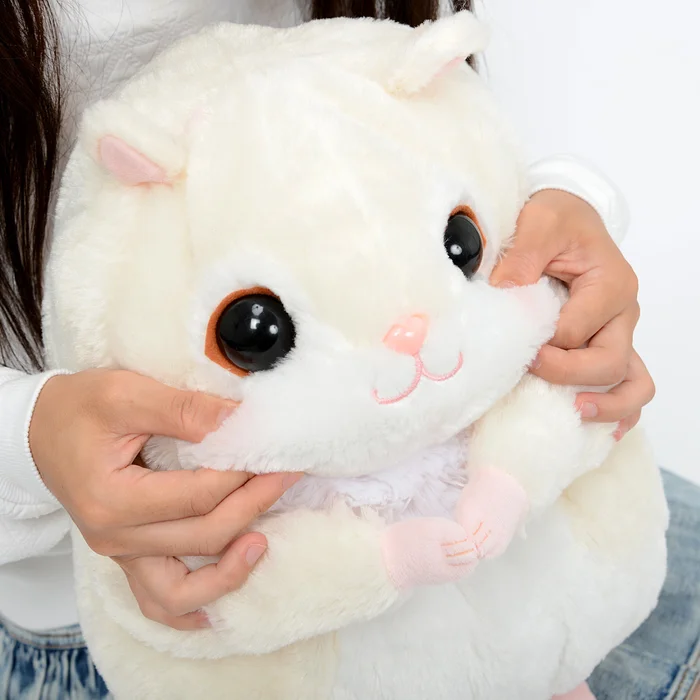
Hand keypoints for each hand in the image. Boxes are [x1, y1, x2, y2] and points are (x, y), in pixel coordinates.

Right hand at [30, 369, 298, 629]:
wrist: (40, 430)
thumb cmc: (79, 408)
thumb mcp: (127, 393)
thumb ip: (185, 410)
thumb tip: (241, 420)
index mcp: (112, 499)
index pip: (198, 496)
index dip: (244, 475)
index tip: (279, 453)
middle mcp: (115, 537)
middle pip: (202, 536)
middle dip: (254, 505)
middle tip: (289, 475)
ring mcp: (120, 553)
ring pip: (183, 586)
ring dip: (230, 570)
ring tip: (264, 542)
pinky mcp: (128, 555)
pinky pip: (159, 600)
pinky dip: (191, 608)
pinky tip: (220, 605)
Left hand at [490, 189, 654, 432]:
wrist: (561, 221)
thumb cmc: (554, 219)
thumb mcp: (539, 219)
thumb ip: (525, 251)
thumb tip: (506, 290)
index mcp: (610, 283)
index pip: (577, 331)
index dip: (545, 346)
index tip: (515, 346)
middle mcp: (622, 313)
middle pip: (608, 362)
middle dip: (568, 374)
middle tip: (530, 369)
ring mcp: (618, 333)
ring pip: (632, 382)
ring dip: (608, 404)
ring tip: (576, 413)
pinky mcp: (607, 344)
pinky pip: (628, 384)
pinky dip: (617, 408)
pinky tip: (595, 426)